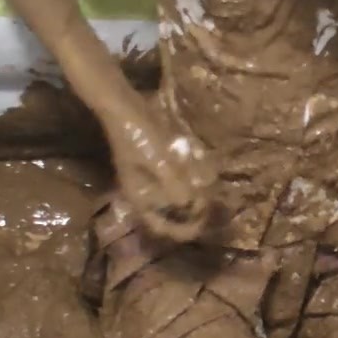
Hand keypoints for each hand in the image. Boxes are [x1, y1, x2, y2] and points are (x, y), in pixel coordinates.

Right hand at [108, 113, 214, 242]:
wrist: (126, 106)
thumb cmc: (138, 136)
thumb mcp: (158, 161)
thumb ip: (173, 184)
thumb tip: (189, 204)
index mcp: (139, 196)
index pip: (159, 225)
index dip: (180, 230)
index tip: (201, 224)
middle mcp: (145, 191)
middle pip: (169, 213)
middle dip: (191, 212)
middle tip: (211, 206)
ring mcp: (151, 176)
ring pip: (175, 196)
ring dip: (193, 196)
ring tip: (211, 191)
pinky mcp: (159, 162)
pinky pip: (177, 178)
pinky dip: (190, 179)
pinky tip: (205, 173)